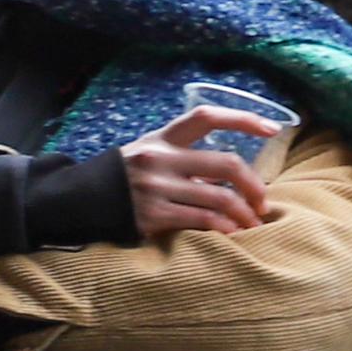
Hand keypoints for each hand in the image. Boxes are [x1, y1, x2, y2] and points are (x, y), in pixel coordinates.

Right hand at [120, 104, 282, 237]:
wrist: (79, 201)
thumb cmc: (128, 177)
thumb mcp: (152, 154)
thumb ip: (189, 158)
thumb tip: (239, 177)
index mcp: (163, 138)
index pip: (206, 117)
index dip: (243, 119)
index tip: (272, 129)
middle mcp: (160, 158)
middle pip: (226, 164)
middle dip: (254, 186)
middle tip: (263, 202)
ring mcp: (156, 187)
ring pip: (220, 198)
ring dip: (244, 214)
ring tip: (252, 224)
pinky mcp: (153, 214)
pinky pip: (203, 221)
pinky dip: (225, 228)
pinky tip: (232, 233)